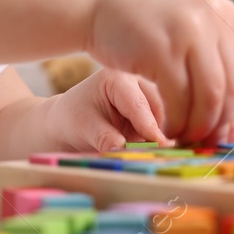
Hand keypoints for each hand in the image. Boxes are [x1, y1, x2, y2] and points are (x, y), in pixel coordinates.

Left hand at [45, 70, 168, 151]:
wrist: (68, 122)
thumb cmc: (73, 120)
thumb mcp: (85, 128)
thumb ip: (105, 138)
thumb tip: (123, 151)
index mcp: (116, 78)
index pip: (138, 105)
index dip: (149, 128)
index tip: (161, 146)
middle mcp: (136, 81)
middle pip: (157, 108)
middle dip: (159, 132)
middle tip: (162, 155)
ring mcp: (146, 95)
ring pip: (165, 117)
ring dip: (160, 136)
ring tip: (154, 155)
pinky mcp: (150, 110)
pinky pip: (163, 125)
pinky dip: (159, 139)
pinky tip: (155, 152)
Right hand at [85, 0, 233, 143]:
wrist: (96, 0)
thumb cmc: (138, 20)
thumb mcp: (183, 26)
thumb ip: (209, 58)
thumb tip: (233, 121)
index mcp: (222, 11)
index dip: (229, 107)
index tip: (217, 130)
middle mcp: (211, 18)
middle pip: (228, 86)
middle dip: (216, 121)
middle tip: (202, 142)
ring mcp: (187, 32)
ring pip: (208, 97)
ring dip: (197, 126)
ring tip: (182, 138)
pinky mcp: (161, 50)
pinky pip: (179, 100)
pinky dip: (175, 122)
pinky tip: (165, 130)